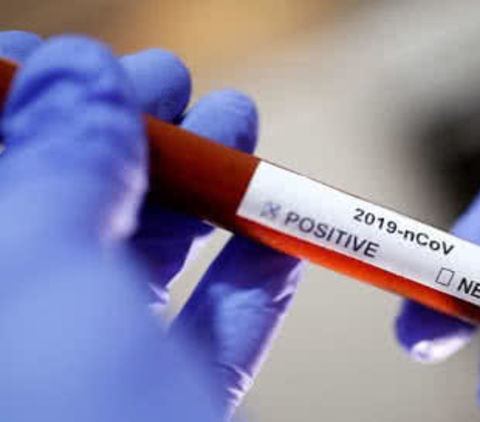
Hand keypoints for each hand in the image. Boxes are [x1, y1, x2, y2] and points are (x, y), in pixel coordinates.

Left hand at [0, 32, 299, 420]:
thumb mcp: (43, 275)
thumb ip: (59, 166)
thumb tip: (78, 76)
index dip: (15, 100)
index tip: (67, 56)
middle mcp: (19, 336)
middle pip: (64, 208)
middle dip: (128, 133)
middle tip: (172, 80)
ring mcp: (90, 382)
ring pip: (139, 266)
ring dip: (200, 194)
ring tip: (239, 129)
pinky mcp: (165, 411)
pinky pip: (205, 338)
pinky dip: (249, 285)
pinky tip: (281, 242)